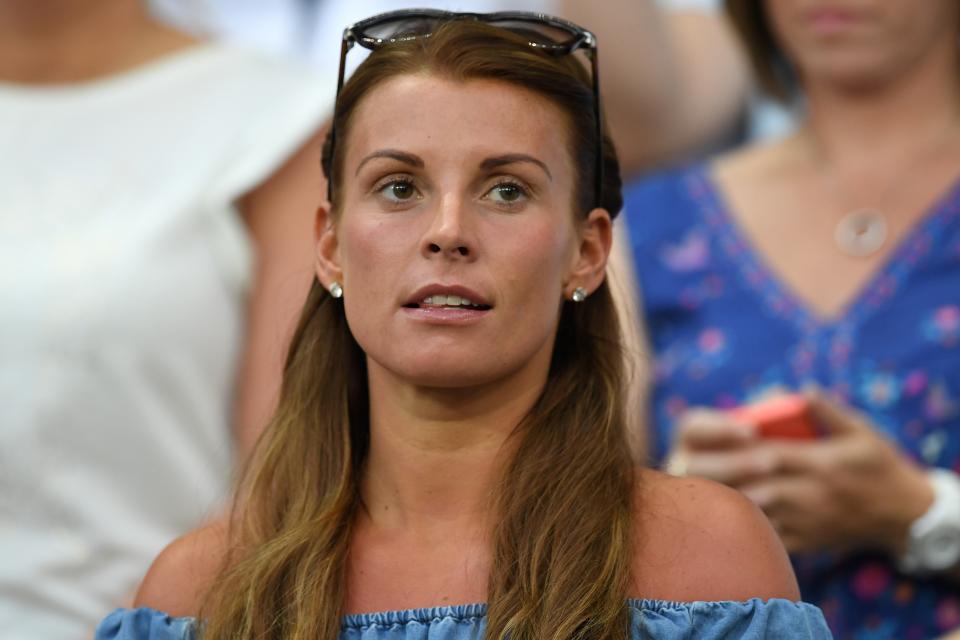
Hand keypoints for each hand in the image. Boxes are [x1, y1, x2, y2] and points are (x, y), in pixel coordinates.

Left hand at [667, 390, 934, 554]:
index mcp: (817, 463)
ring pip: (754, 513)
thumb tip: (803, 388)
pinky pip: (765, 535)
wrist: (904, 516)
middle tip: (682, 465)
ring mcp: (804, 520)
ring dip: (722, 499)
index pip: (769, 456)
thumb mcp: (860, 432)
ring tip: (690, 486)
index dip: (740, 450)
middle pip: (753, 485)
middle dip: (716, 476)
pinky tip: (716, 512)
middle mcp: (807, 493)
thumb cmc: (878, 465)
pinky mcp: (803, 540)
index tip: (711, 443)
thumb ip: (827, 411)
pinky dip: (740, 524)